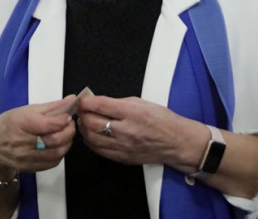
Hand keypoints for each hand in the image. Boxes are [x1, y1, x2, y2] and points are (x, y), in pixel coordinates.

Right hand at [0, 96, 77, 179]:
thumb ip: (51, 106)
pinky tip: (58, 145)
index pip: (45, 125)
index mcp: (19, 123)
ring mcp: (26, 158)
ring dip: (67, 143)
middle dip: (68, 131)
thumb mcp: (25, 110)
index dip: (62, 120)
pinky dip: (60, 153)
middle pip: (54, 140)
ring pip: (56, 153)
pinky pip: (52, 163)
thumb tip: (72, 100)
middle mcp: (22, 143)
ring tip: (66, 134)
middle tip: (70, 124)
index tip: (69, 115)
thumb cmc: (8, 124)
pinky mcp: (30, 169)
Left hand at [76, 95, 202, 171]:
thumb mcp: (141, 102)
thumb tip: (98, 102)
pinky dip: (91, 141)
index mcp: (132, 112)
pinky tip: (93, 134)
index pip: (100, 105)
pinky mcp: (122, 158)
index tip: (82, 100)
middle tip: (82, 110)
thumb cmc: (162, 120)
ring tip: (86, 122)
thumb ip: (118, 102)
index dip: (86, 102)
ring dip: (84, 128)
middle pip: (91, 123)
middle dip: (82, 115)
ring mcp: (123, 146)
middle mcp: (126, 130)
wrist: (176, 142)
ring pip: (91, 138)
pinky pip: (98, 150)